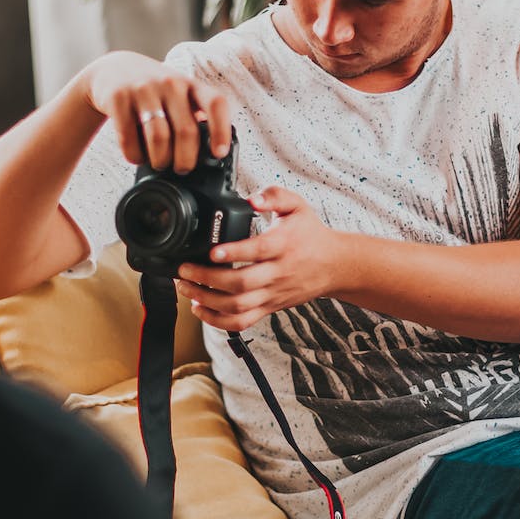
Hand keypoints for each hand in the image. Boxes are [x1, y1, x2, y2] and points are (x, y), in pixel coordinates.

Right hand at [78, 51, 234, 172]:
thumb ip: (193, 117)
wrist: (112, 69)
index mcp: (190, 85)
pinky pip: (129, 138)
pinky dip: (134, 156)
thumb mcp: (178, 95)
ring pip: (158, 138)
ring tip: (159, 163)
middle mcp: (170, 83)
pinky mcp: (119, 97)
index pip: (215, 104)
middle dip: (185, 160)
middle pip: (186, 131)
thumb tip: (210, 153)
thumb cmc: (154, 90)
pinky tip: (136, 156)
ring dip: (160, 160)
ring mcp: (143, 89)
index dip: (221, 130)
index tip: (219, 153)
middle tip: (182, 168)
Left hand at [176, 187, 347, 330]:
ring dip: (207, 300)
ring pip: (238, 306)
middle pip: (241, 284)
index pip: (258, 251)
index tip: (212, 251)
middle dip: (207, 279)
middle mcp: (278, 273)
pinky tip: (201, 309)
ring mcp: (273, 294)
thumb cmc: (311, 234)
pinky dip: (218, 321)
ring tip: (186, 288)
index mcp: (283, 245)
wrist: (334, 265)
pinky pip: (242, 322)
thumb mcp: (297, 206)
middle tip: (185, 270)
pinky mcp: (269, 308)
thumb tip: (252, 198)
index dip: (233, 253)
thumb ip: (274, 195)